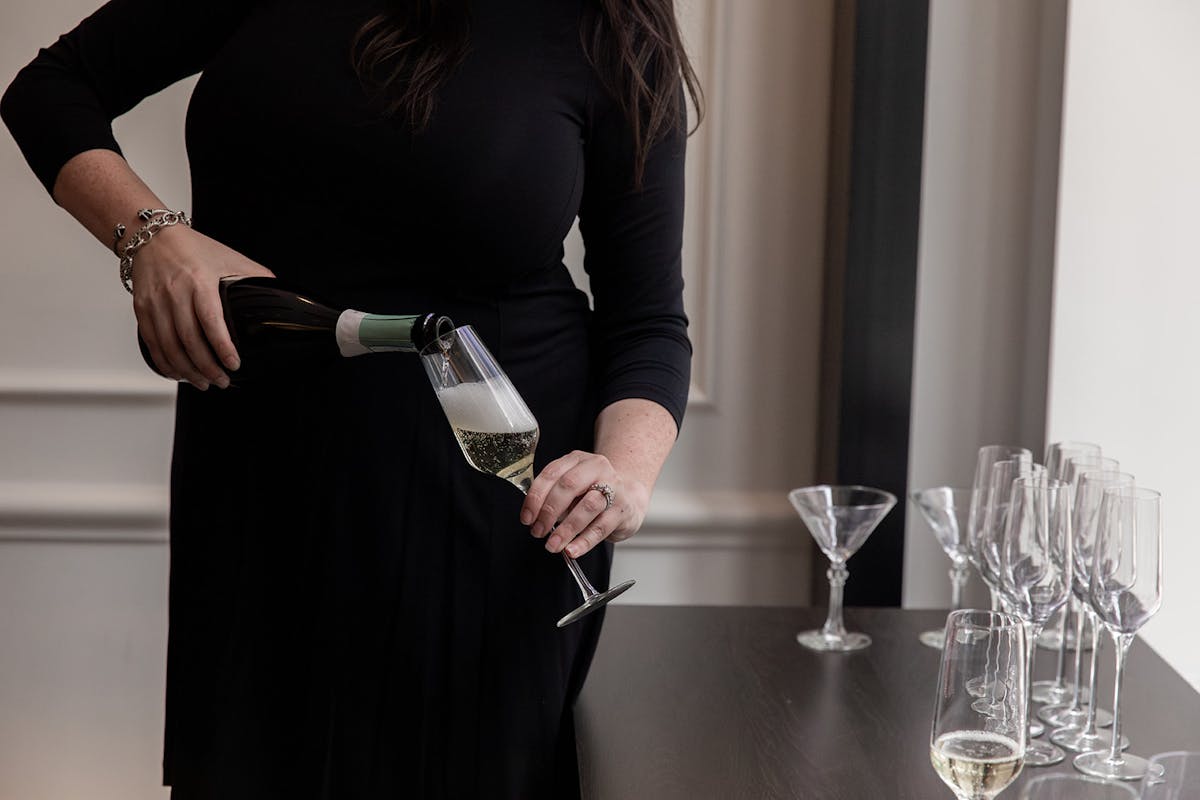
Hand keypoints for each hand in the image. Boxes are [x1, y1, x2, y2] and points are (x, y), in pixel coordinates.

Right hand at [132, 225, 273, 388]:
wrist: (151, 236)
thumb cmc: (194, 248)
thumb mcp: (230, 257)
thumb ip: (255, 276)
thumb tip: (278, 294)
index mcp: (199, 281)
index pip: (211, 320)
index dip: (223, 347)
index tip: (234, 364)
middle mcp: (175, 293)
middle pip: (189, 340)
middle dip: (207, 367)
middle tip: (222, 381)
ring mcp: (155, 302)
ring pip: (169, 346)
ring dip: (187, 370)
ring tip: (203, 382)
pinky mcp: (141, 309)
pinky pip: (152, 343)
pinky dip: (164, 363)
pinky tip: (177, 373)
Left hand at [521, 450, 648, 557]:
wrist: (631, 496)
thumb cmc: (594, 492)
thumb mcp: (574, 486)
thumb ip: (554, 496)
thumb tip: (534, 517)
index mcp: (578, 460)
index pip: (552, 474)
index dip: (536, 497)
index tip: (526, 518)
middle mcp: (597, 469)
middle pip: (568, 486)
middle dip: (548, 512)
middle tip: (538, 532)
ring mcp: (614, 488)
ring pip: (587, 506)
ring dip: (566, 529)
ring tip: (553, 545)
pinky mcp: (623, 509)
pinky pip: (601, 527)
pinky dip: (584, 541)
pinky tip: (572, 550)